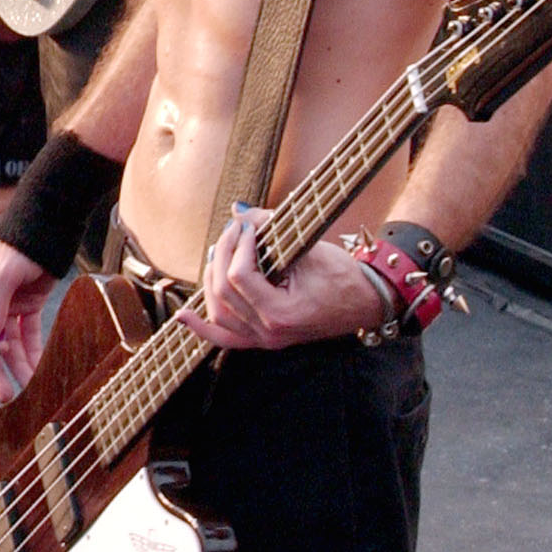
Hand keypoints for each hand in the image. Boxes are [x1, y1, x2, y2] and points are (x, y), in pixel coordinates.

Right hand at [0, 237, 53, 401]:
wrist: (45, 230)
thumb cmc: (16, 246)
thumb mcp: (1, 275)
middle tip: (6, 396)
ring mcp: (6, 309)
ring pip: (9, 347)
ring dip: (18, 368)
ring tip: (31, 391)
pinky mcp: (27, 309)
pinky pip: (28, 337)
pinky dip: (33, 354)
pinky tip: (40, 372)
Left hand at [176, 208, 389, 349]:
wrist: (368, 303)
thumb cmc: (345, 277)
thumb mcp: (310, 248)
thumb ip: (272, 228)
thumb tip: (239, 211)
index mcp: (282, 314)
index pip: (239, 277)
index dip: (237, 246)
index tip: (247, 227)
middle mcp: (270, 333)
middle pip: (223, 293)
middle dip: (222, 255)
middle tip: (233, 232)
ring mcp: (265, 340)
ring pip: (219, 313)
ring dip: (211, 280)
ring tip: (217, 252)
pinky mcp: (264, 340)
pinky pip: (226, 339)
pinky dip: (203, 328)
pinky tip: (183, 316)